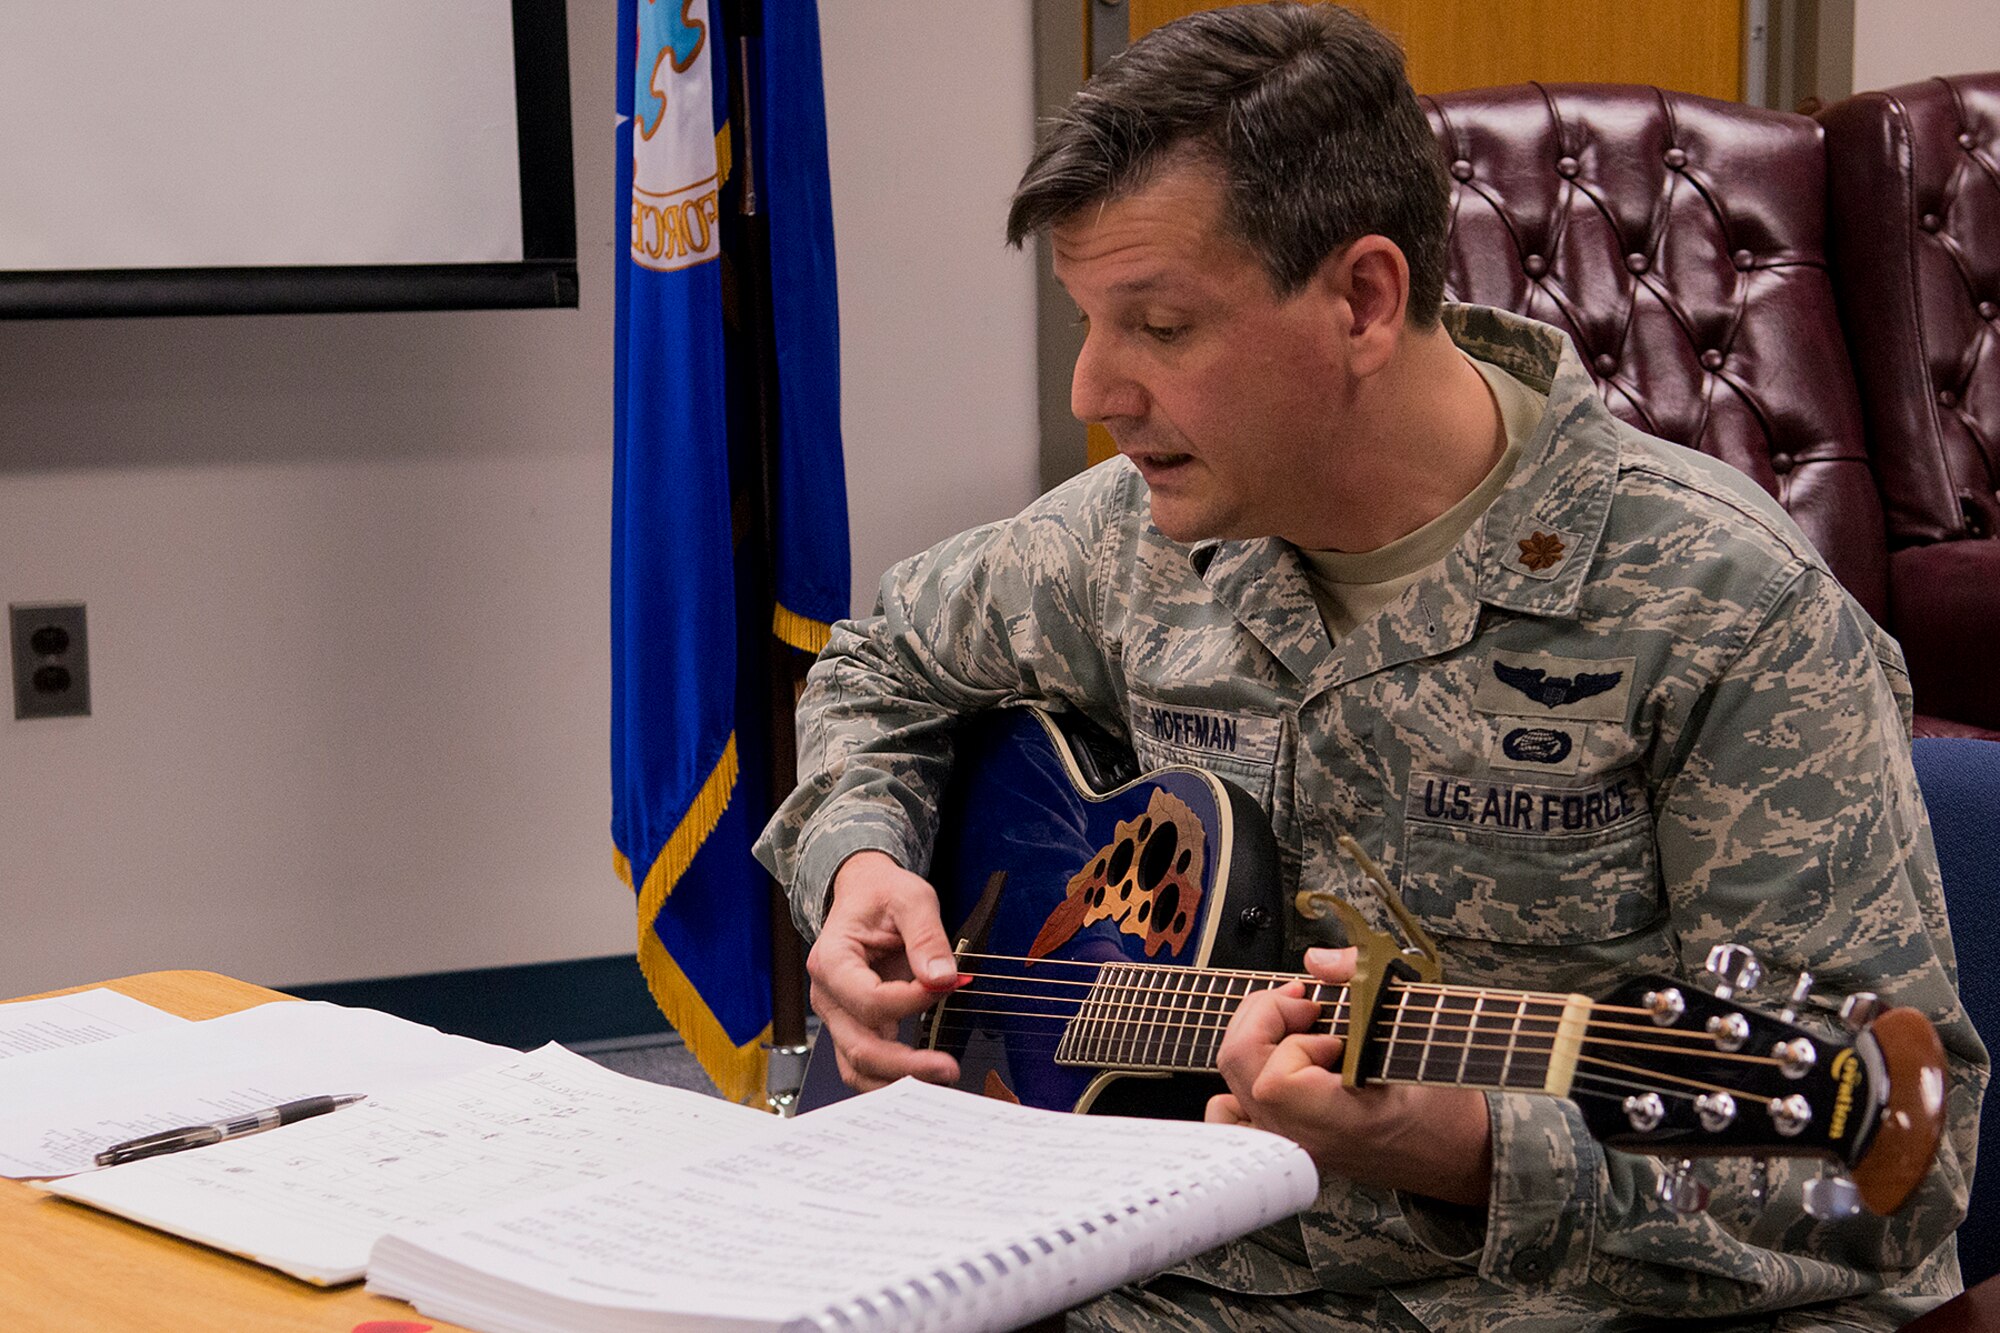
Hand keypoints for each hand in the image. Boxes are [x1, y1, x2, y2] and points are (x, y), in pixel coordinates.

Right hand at [806, 851, 963, 1090]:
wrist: (866, 894)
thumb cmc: (883, 895)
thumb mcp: (911, 898)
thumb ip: (927, 936)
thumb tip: (941, 977)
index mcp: (832, 960)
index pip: (869, 999)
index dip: (911, 1001)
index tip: (947, 984)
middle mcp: (827, 995)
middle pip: (859, 1047)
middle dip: (905, 1064)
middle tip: (947, 1067)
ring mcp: (838, 1015)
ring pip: (859, 1066)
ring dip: (898, 1080)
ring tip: (939, 1078)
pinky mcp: (855, 1026)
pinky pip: (867, 1063)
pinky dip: (893, 1077)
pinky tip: (924, 1076)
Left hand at [1206, 946, 1492, 1205]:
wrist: (1457, 1151)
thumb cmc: (1445, 1098)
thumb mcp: (1419, 1026)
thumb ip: (1366, 981)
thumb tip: (1318, 961)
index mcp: (1341, 1122)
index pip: (1274, 1081)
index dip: (1291, 1038)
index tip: (1326, 1021)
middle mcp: (1306, 1138)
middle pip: (1239, 1068)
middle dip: (1264, 1018)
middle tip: (1304, 1004)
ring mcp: (1293, 1143)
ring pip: (1232, 1083)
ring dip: (1255, 1040)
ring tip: (1293, 1027)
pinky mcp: (1289, 1142)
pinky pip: (1234, 1117)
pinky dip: (1239, 1082)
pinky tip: (1270, 1063)